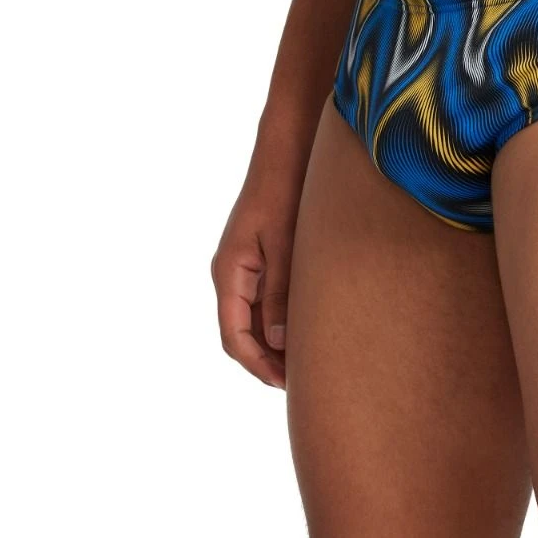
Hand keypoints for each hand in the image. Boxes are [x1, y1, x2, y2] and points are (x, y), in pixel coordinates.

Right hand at [211, 171, 301, 388]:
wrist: (286, 152)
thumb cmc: (284, 192)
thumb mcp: (285, 246)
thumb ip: (281, 292)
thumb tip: (279, 341)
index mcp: (229, 274)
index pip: (234, 336)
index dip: (258, 365)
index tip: (285, 385)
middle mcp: (231, 274)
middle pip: (243, 333)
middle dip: (268, 360)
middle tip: (303, 383)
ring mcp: (245, 267)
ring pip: (254, 319)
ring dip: (276, 342)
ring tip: (308, 362)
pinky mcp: (261, 258)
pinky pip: (265, 299)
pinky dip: (282, 320)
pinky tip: (307, 328)